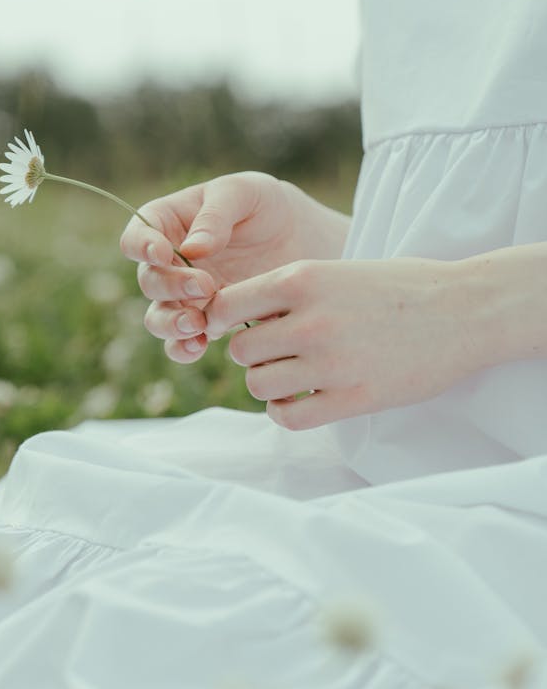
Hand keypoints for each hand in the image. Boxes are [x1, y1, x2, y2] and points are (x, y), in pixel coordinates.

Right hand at [119, 172, 348, 363]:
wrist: (301, 240)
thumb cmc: (266, 205)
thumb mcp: (246, 193)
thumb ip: (216, 215)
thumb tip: (191, 250)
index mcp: (167, 223)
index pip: (136, 237)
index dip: (142, 247)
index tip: (163, 253)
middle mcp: (168, 264)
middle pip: (148, 281)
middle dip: (171, 287)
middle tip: (206, 286)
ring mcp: (184, 297)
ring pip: (159, 318)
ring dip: (171, 325)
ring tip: (198, 325)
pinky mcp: (205, 322)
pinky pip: (181, 343)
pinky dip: (184, 349)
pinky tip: (200, 346)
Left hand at [204, 257, 483, 429]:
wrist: (464, 311)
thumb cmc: (399, 287)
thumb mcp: (336, 270)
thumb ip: (288, 292)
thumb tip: (233, 318)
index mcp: (303, 278)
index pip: (226, 306)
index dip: (224, 321)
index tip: (237, 328)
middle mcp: (310, 320)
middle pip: (239, 351)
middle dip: (253, 354)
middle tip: (277, 354)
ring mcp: (331, 362)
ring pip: (259, 385)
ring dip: (269, 385)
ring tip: (293, 377)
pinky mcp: (352, 398)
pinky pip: (289, 417)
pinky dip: (285, 413)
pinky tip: (301, 402)